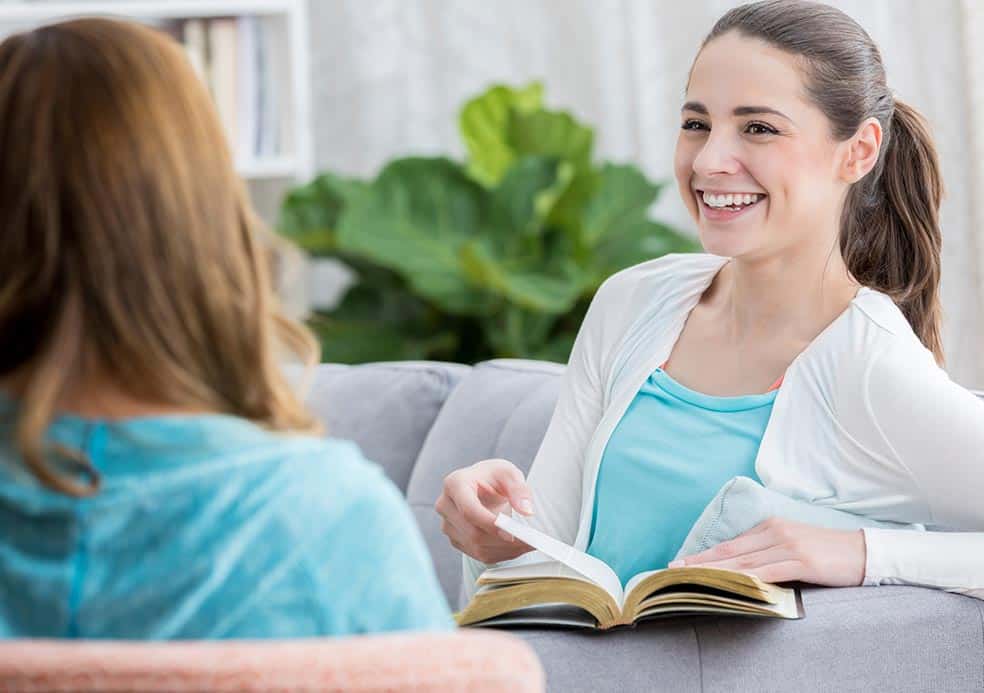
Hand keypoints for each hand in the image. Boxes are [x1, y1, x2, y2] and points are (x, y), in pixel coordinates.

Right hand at [435, 458, 534, 563]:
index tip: (512, 533)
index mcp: (455, 484)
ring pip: (477, 547)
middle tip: (530, 541)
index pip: (469, 510)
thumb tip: (526, 510)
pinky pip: (479, 554)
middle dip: (503, 540)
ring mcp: (448, 525)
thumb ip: (519, 490)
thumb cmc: (493, 477)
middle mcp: (445, 505)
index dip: (490, 524)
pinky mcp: (455, 540)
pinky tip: (514, 545)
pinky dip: (500, 553)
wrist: (482, 486)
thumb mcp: (509, 473)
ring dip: (505, 549)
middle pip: (473, 533)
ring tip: (526, 542)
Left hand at [668, 517, 866, 585]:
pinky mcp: (802, 561)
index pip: (730, 545)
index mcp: (770, 527)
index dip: (704, 555)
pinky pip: (769, 573)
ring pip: (744, 563)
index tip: (680, 563)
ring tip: (693, 580)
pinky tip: (732, 587)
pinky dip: (748, 580)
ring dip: (717, 573)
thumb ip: (767, 555)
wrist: (864, 552)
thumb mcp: (792, 548)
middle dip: (700, 563)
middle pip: (731, 552)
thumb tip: (739, 571)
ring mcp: (788, 545)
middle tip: (674, 571)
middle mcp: (775, 532)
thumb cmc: (827, 554)